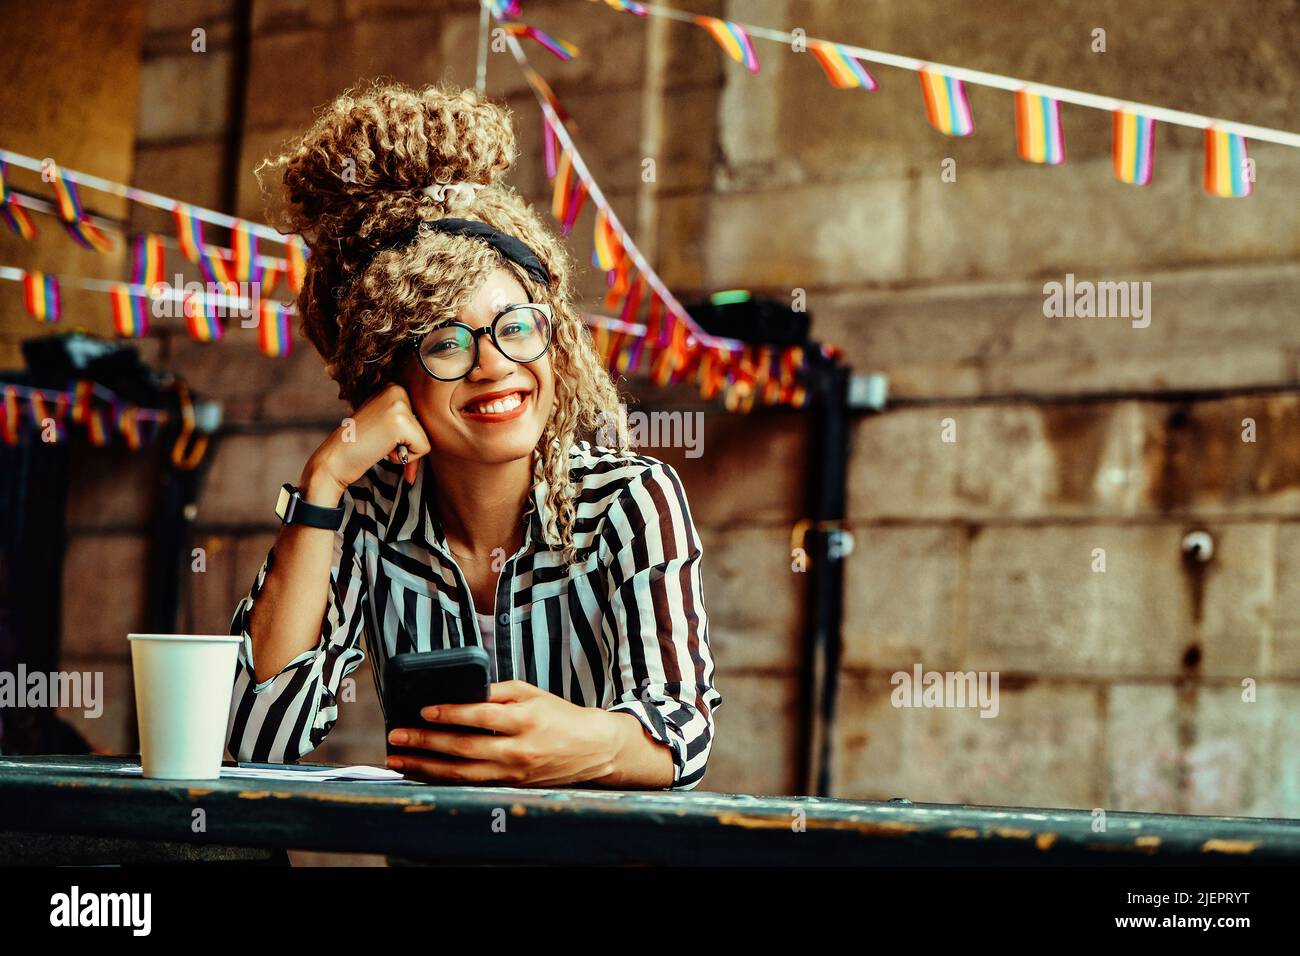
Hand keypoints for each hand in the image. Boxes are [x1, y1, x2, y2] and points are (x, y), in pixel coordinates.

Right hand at [302, 383, 431, 502]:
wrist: (336, 459)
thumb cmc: (362, 445)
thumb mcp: (386, 423)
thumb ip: (409, 421)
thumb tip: (444, 426)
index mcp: (394, 386)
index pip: (422, 417)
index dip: (408, 437)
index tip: (384, 439)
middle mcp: (397, 388)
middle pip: (427, 426)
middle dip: (409, 444)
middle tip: (382, 444)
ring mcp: (399, 403)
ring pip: (426, 438)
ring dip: (406, 451)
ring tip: (381, 446)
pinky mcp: (401, 421)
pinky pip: (423, 449)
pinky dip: (406, 459)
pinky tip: (383, 450)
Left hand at [385, 680, 622, 786]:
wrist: (590, 748)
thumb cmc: (558, 716)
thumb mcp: (531, 693)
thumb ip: (497, 691)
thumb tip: (462, 691)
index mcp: (525, 720)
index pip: (481, 716)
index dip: (451, 713)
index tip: (424, 710)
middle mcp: (518, 750)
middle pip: (464, 749)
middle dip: (426, 743)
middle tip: (398, 736)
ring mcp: (513, 773)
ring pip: (462, 774)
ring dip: (426, 767)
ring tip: (399, 760)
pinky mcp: (509, 786)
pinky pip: (470, 783)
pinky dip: (443, 778)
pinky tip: (423, 772)